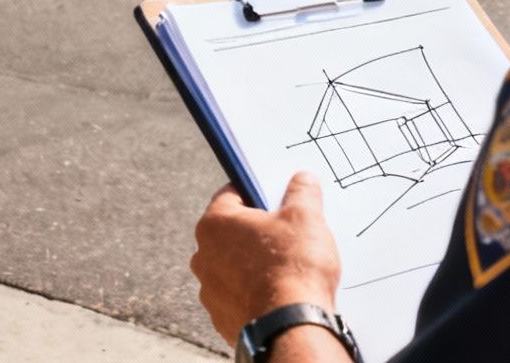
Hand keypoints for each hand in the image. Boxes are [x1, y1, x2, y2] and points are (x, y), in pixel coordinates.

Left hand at [191, 172, 342, 345]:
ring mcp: (210, 291)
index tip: (278, 198)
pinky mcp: (221, 317)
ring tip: (287, 267)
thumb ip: (302, 191)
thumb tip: (302, 179)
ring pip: (234, 265)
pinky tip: (280, 293)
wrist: (290, 329)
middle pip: (232, 231)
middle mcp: (203, 256)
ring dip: (255, 264)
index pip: (232, 193)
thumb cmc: (293, 268)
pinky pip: (239, 295)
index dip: (258, 192)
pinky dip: (255, 292)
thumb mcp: (305, 217)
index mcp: (215, 224)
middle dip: (258, 231)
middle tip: (288, 234)